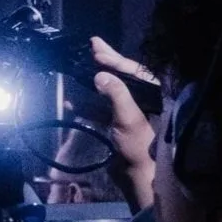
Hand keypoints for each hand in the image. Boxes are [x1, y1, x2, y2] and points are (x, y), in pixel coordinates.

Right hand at [89, 35, 158, 213]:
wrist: (138, 175)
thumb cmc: (139, 145)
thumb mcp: (128, 117)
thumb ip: (116, 93)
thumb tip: (100, 75)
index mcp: (149, 94)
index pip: (131, 69)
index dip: (113, 58)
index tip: (97, 48)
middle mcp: (141, 99)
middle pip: (120, 76)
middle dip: (104, 62)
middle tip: (91, 45)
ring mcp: (128, 112)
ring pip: (108, 92)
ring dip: (92, 83)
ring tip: (78, 69)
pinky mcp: (117, 125)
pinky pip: (100, 110)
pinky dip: (87, 106)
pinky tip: (72, 102)